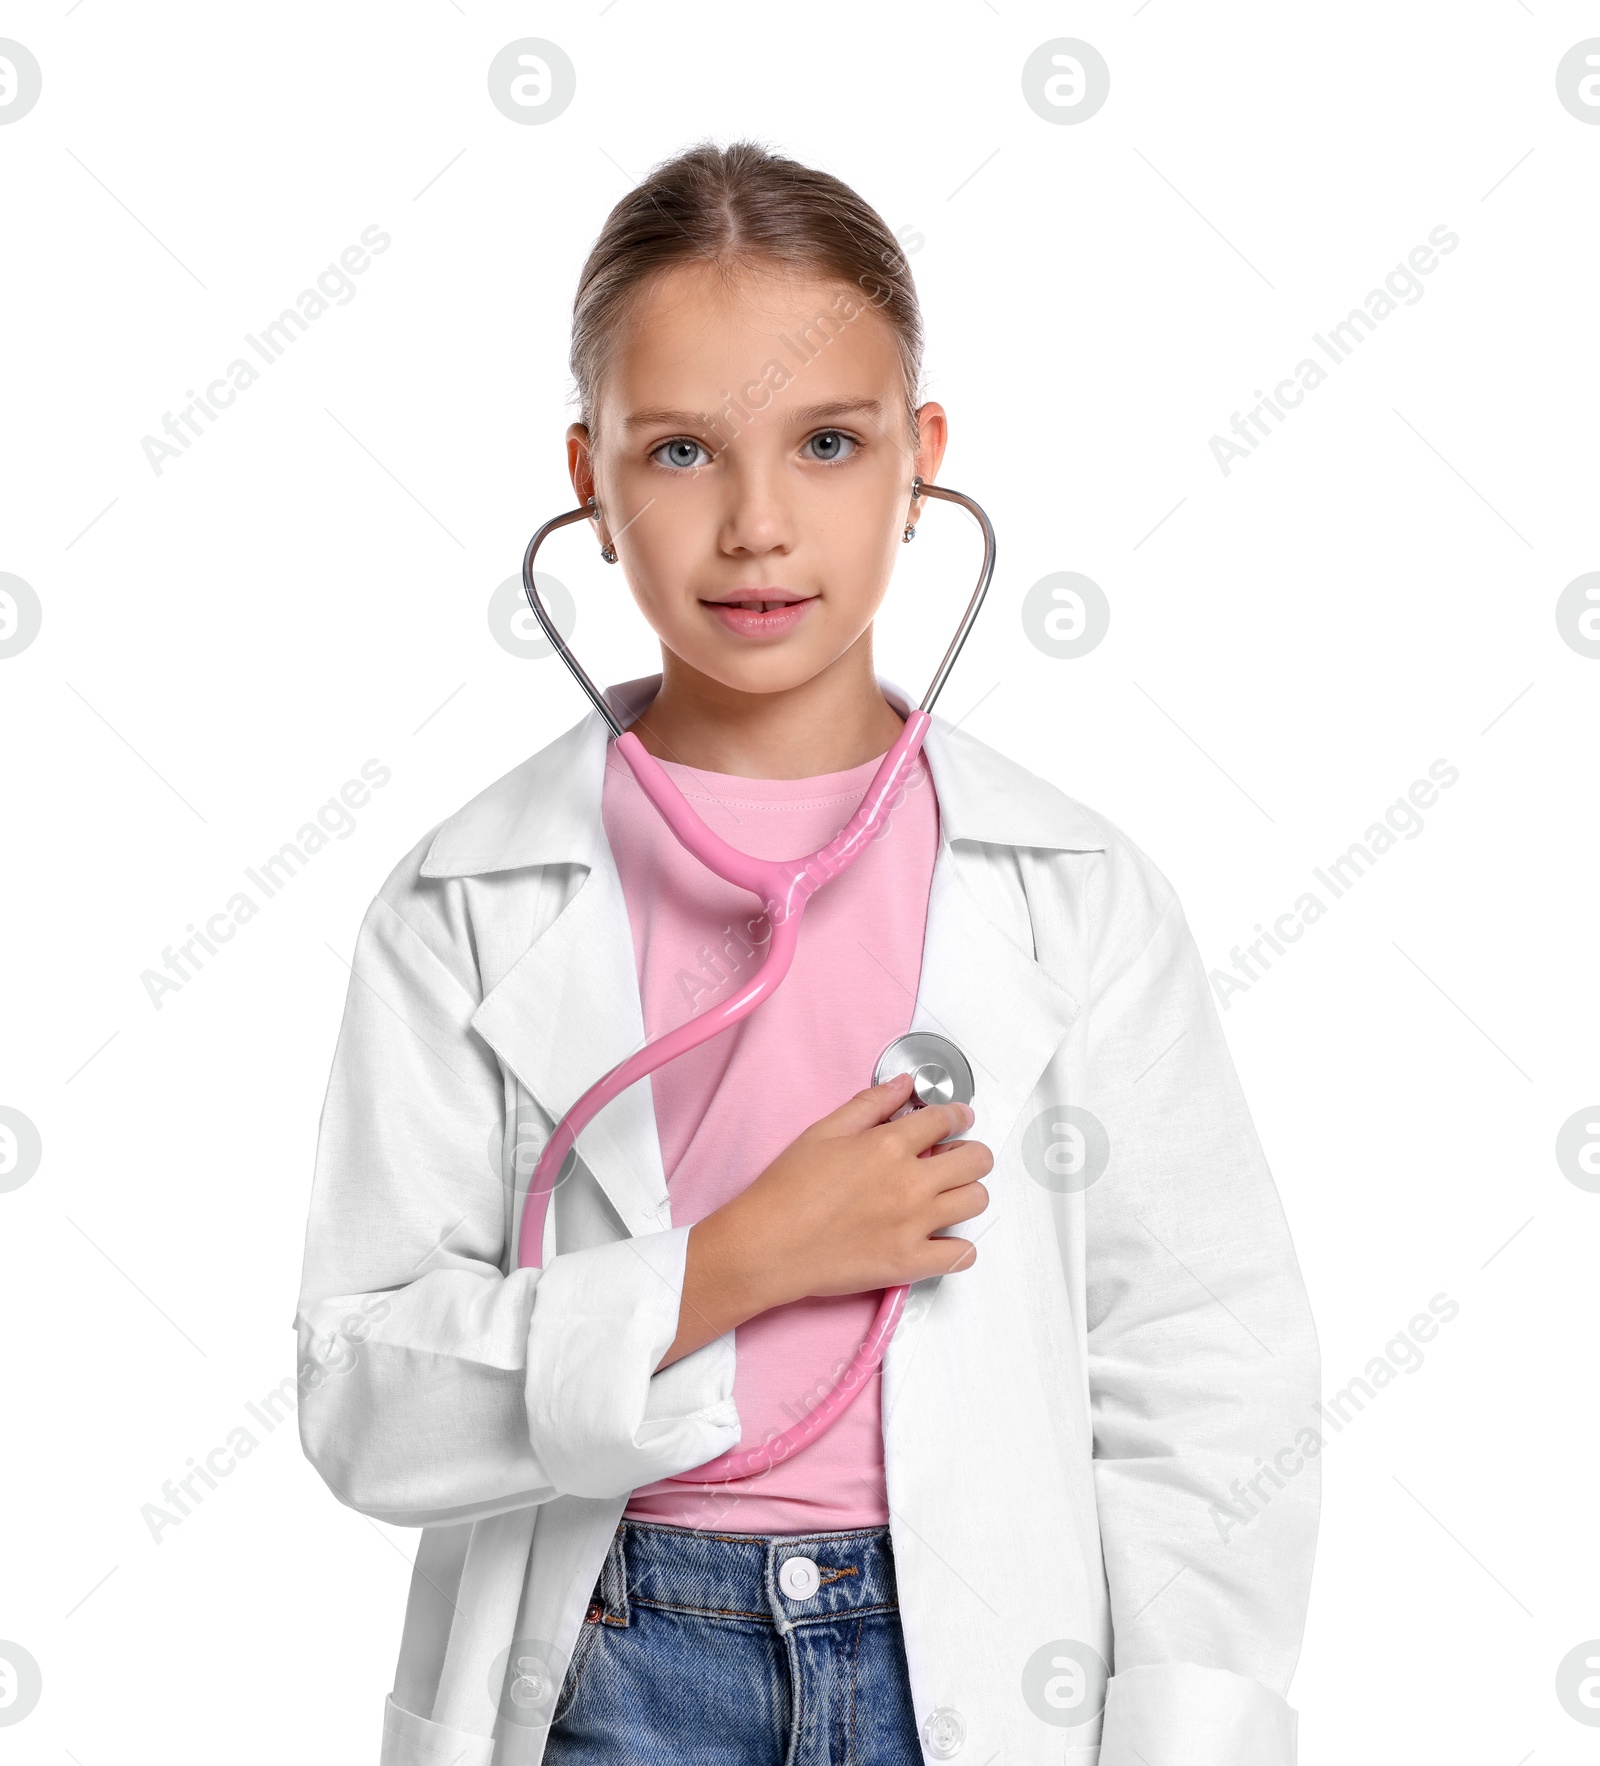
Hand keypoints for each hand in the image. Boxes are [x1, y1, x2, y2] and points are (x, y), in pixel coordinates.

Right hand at [657, 1072, 990, 1370]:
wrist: (767, 1245)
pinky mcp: (910, 1263)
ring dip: (968, 1193)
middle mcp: (910, 1183)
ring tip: (948, 1195)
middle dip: (971, 1153)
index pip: (946, 1120)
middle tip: (956, 1157)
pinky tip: (942, 1238)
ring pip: (976, 1201)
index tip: (960, 1120)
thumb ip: (869, 1105)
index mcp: (889, 1145)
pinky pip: (962, 1255)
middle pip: (975, 1160)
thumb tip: (902, 1085)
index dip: (958, 1116)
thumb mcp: (823, 1132)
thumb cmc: (787, 1189)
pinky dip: (960, 1247)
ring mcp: (914, 1225)